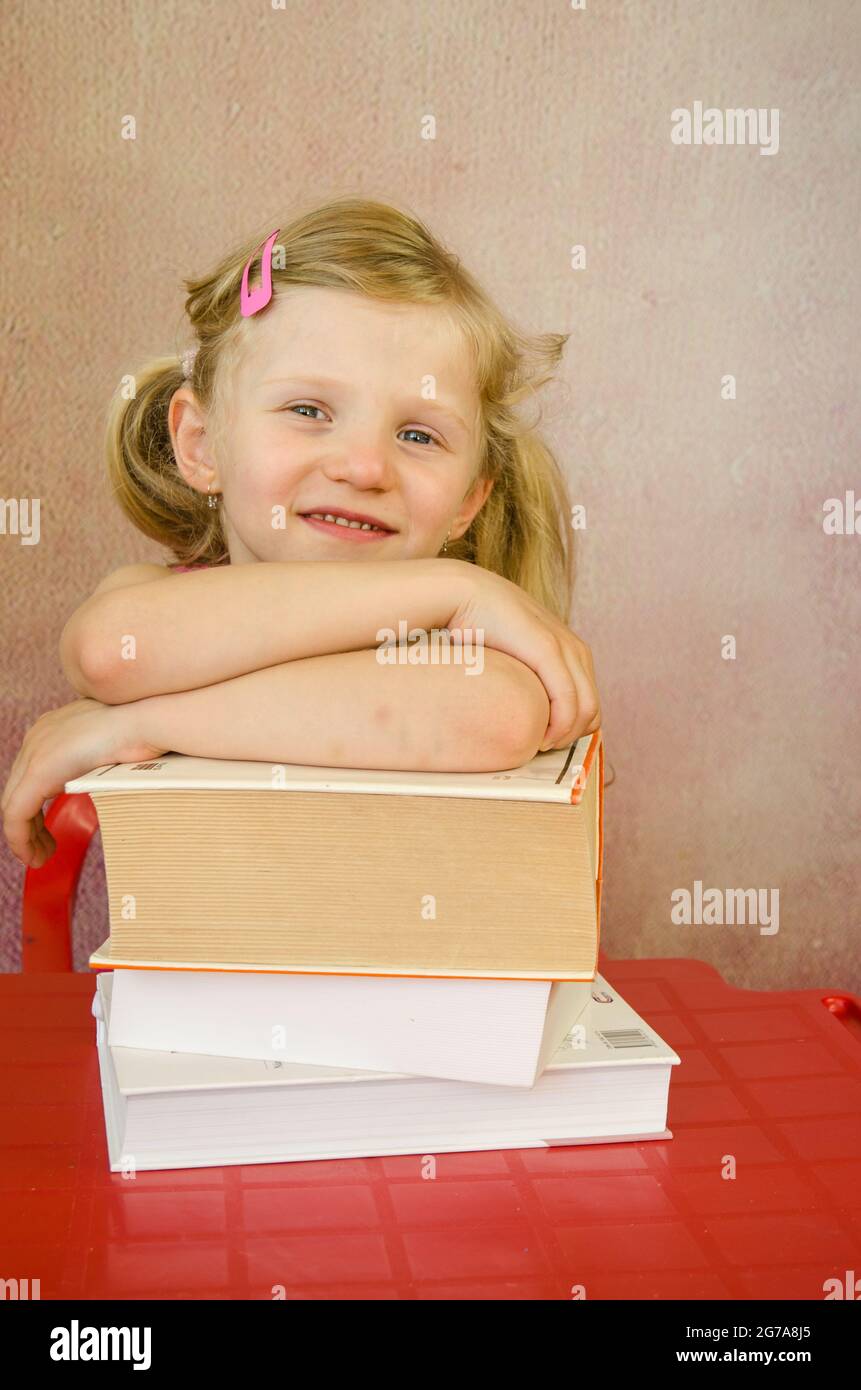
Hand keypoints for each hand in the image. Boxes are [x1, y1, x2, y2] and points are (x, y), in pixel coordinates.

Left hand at [1, 698, 166, 868]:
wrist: (148, 721)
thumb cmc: (144, 732)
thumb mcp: (113, 746)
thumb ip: (98, 760)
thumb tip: (106, 777)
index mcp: (53, 728)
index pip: (31, 775)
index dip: (36, 806)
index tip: (47, 829)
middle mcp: (37, 736)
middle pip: (18, 790)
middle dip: (29, 825)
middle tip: (43, 849)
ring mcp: (35, 751)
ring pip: (13, 804)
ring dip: (25, 837)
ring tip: (39, 857)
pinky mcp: (38, 772)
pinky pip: (16, 814)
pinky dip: (21, 839)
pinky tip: (34, 855)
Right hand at [446, 563, 600, 749]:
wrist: (463, 593)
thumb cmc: (478, 628)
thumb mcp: (511, 655)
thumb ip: (524, 675)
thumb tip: (516, 704)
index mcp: (569, 649)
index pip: (589, 702)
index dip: (571, 729)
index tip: (544, 740)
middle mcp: (574, 648)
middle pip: (593, 710)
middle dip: (571, 737)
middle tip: (541, 748)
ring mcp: (565, 648)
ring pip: (586, 710)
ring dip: (565, 736)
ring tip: (539, 745)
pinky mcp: (549, 650)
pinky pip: (568, 701)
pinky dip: (559, 726)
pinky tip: (541, 737)